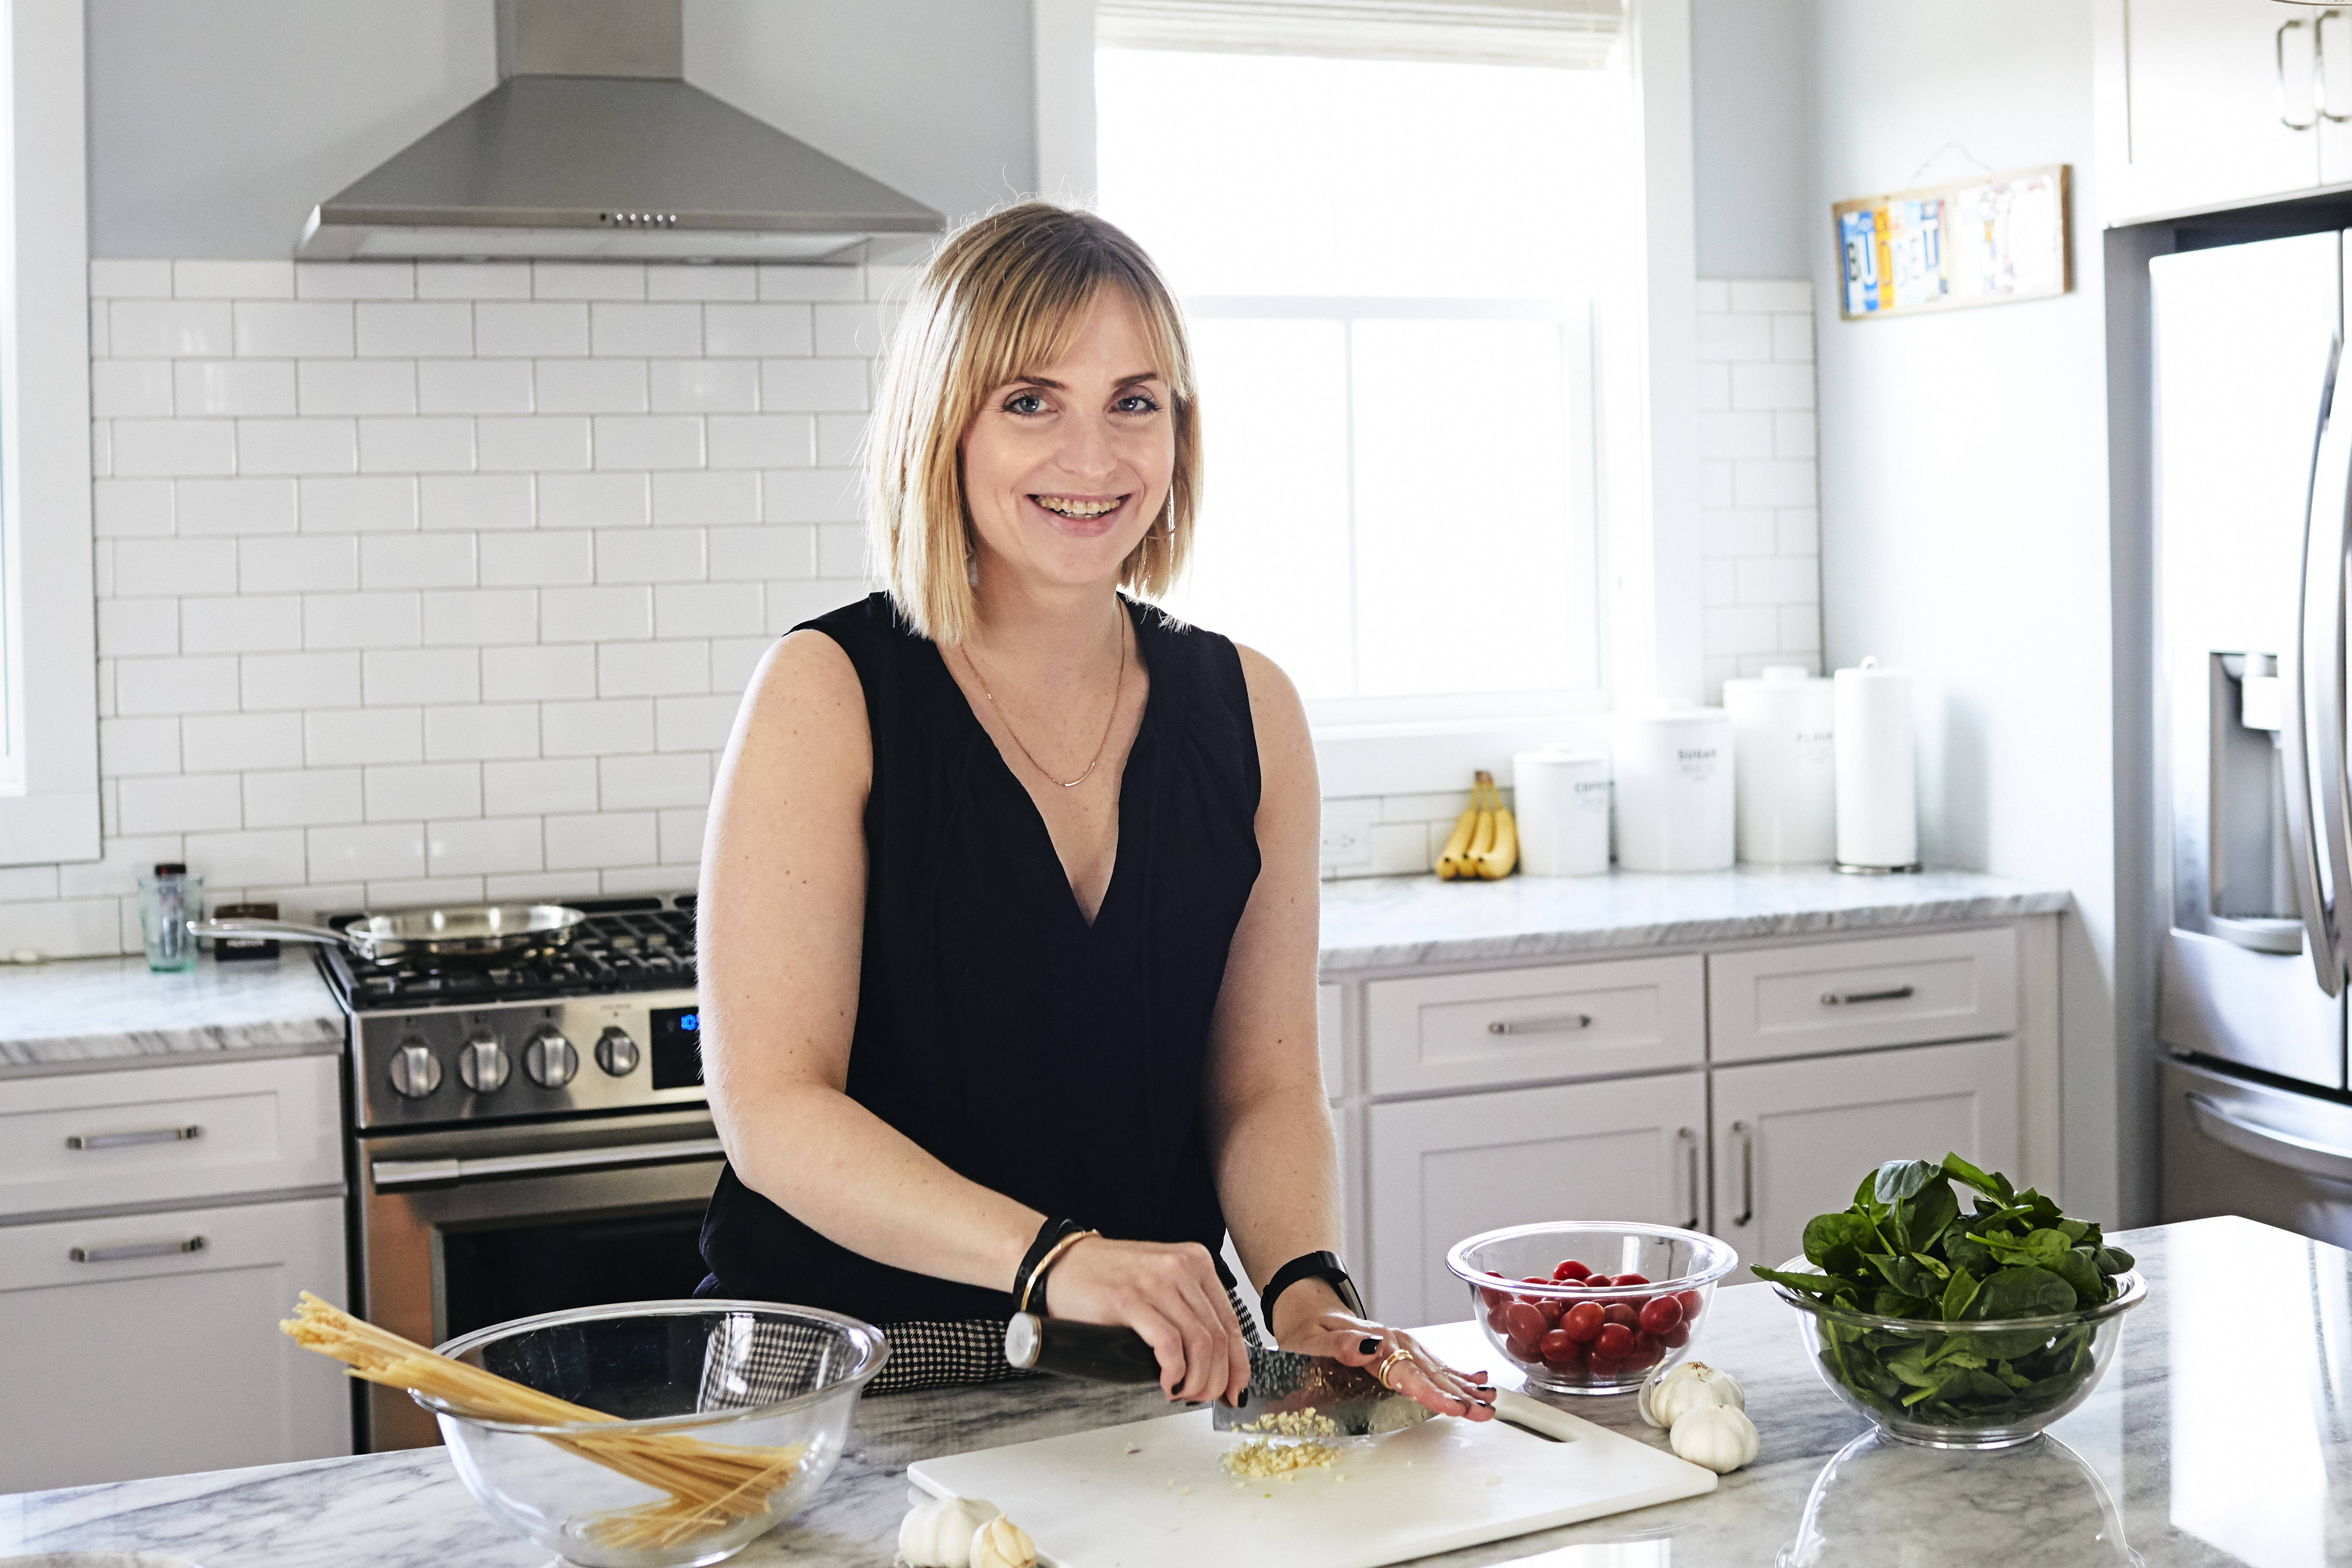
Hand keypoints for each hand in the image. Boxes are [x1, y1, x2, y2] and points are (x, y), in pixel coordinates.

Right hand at [1038, 1236, 1252, 1405]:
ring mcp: (1156, 1281)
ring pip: (1201, 1344)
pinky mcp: (1130, 1299)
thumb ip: (1187, 1310)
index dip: (1238, 1364)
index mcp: (1195, 1262)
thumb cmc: (1107, 1277)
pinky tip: (1167, 1383)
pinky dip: (1175, 1372)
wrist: (1060, 1263)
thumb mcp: (1160, 1282)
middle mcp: (1181, 1267)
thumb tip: (1215, 1360)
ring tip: (1182, 1393)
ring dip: (1197, 1381)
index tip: (1235, 1389)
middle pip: (1219, 1337)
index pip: (1231, 1322)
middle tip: (1203, 1398)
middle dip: (1217, 1379)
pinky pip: (1169, 1344)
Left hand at [1272, 1293, 1495, 1421]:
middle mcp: (1394, 1343)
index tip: (1452, 1405)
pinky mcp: (1405, 1350)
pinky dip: (1458, 1374)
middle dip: (1459, 1395)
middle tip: (1482, 1412)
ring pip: (1439, 1369)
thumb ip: (1340, 1346)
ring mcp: (1403, 1346)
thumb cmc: (1308, 1333)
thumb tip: (1369, 1347)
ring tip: (1489, 1402)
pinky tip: (1478, 1381)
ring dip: (1465, 1387)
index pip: (1408, 1375)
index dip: (1432, 1393)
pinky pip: (1436, 1363)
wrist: (1309, 1313)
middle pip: (1431, 1373)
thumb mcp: (1311, 1341)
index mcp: (1374, 1343)